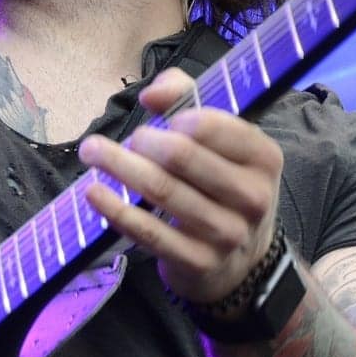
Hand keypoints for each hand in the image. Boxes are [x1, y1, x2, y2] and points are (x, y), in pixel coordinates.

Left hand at [80, 67, 283, 305]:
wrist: (240, 260)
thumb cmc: (221, 184)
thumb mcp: (220, 139)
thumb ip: (187, 98)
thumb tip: (151, 94)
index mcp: (263, 157)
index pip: (216, 126)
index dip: (177, 115)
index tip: (153, 116)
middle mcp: (252, 196)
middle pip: (183, 157)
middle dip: (140, 140)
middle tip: (116, 135)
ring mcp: (226, 233)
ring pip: (163, 191)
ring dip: (120, 167)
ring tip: (92, 152)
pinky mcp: (198, 262)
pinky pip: (150, 232)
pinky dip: (117, 209)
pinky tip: (93, 192)